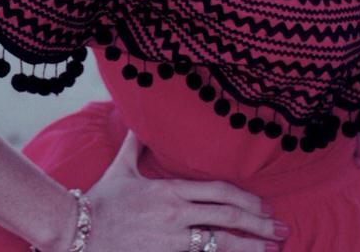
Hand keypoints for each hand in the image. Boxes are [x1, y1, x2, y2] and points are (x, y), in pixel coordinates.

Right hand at [81, 130, 288, 251]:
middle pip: (228, 217)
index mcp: (171, 190)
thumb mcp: (122, 168)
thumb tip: (140, 121)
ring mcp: (172, 241)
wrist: (78, 233)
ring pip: (220, 243)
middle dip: (259, 224)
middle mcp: (177, 215)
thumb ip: (137, 145)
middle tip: (281, 228)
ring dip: (249, 247)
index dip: (246, 199)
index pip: (219, 192)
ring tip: (270, 249)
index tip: (263, 206)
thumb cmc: (100, 201)